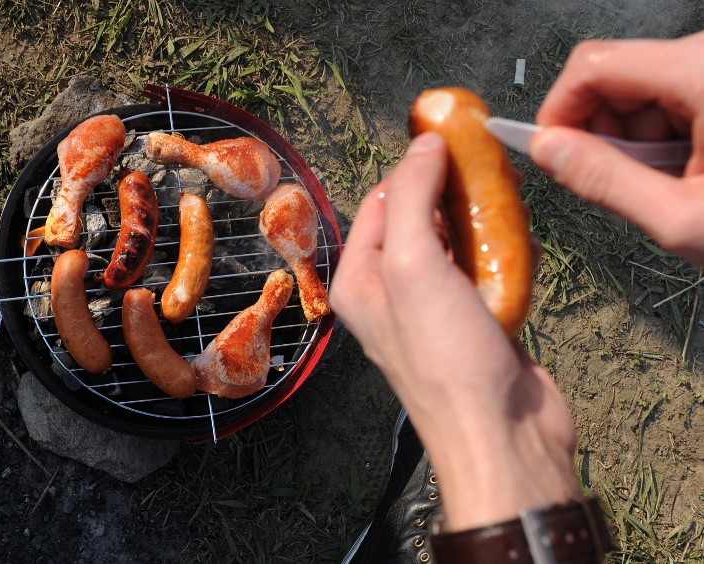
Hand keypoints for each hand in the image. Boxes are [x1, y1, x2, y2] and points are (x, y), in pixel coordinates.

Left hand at [330, 133, 579, 531]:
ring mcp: (434, 309)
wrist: (501, 433)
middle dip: (450, 193)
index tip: (449, 139)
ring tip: (507, 203)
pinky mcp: (475, 322)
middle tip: (487, 168)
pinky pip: (486, 271)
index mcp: (358, 281)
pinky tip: (522, 245)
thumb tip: (423, 142)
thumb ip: (412, 198)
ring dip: (481, 222)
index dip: (412, 169)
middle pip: (419, 220)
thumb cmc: (444, 355)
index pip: (378, 203)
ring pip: (456, 244)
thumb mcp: (413, 264)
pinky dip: (504, 254)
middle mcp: (390, 294)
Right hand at [531, 31, 703, 263]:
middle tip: (620, 184)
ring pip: (640, 89)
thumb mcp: (680, 219)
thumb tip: (548, 151)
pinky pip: (671, 97)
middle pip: (615, 75)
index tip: (552, 153)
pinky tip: (688, 172)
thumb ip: (603, 181)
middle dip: (601, 132)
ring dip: (635, 141)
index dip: (559, 110)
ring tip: (670, 185)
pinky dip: (664, 138)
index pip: (594, 66)